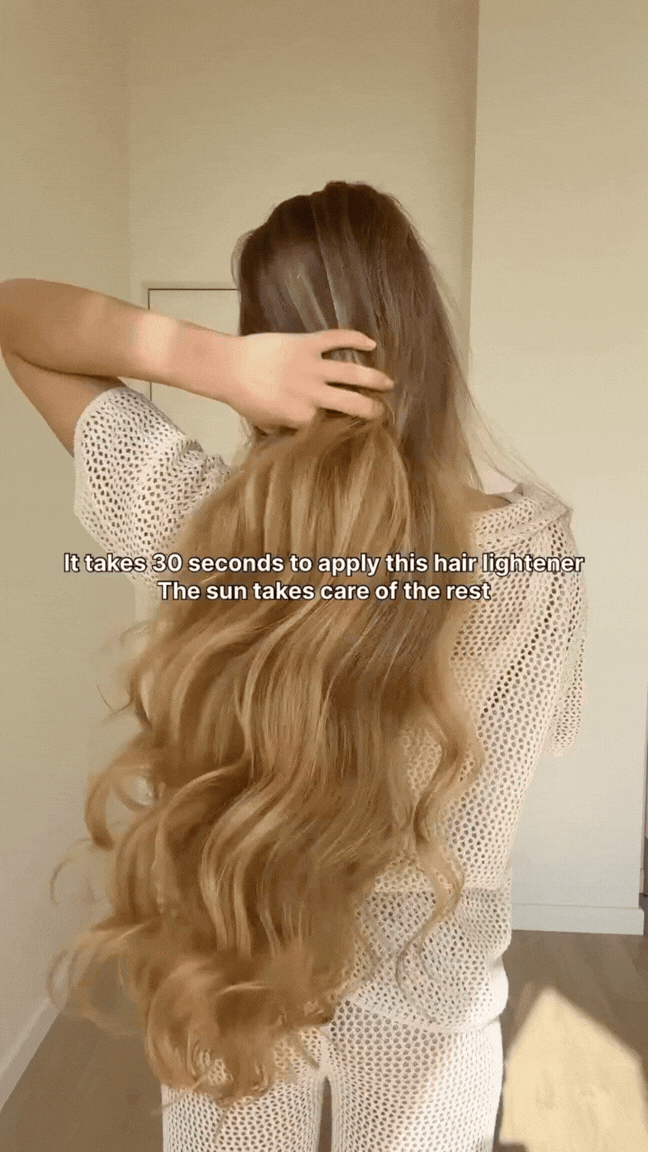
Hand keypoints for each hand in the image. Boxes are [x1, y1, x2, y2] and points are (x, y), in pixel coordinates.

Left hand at [225, 330, 393, 431]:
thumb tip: (305, 436)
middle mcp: (314, 395)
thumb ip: (290, 430)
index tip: (361, 428)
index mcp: (304, 418)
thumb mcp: (268, 425)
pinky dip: (356, 339)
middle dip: (373, 408)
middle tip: (383, 410)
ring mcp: (313, 367)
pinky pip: (337, 339)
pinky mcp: (308, 343)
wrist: (229, 367)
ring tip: (388, 383)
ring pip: (353, 372)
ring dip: (374, 378)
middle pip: (354, 403)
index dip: (351, 428)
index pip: (336, 425)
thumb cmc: (245, 400)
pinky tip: (371, 344)